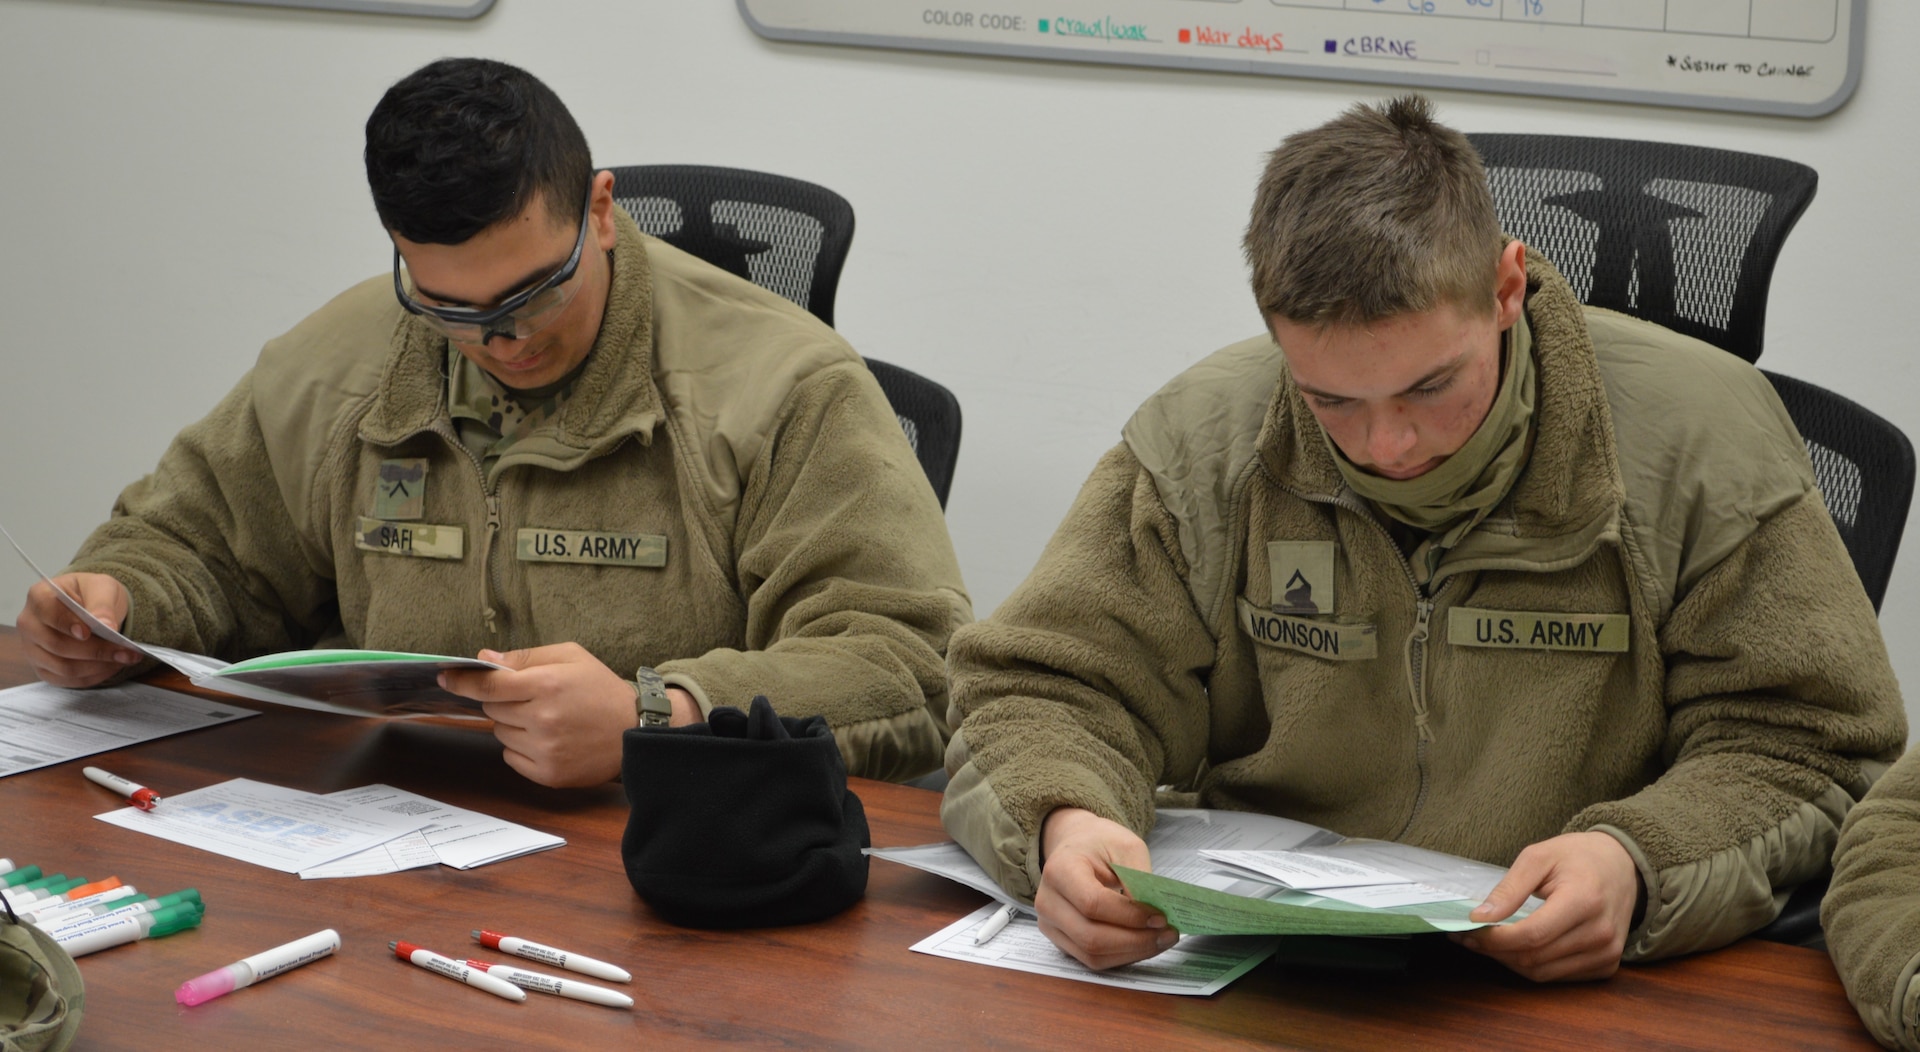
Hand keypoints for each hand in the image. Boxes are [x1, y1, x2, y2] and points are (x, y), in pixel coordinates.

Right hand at [16, 573, 137, 686]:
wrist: (90, 605)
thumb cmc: (91, 593)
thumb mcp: (102, 587)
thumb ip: (103, 605)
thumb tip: (107, 626)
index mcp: (40, 596)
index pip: (48, 613)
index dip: (67, 624)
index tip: (88, 632)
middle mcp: (30, 624)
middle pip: (57, 645)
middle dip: (96, 650)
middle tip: (126, 650)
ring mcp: (32, 649)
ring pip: (63, 667)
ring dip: (98, 666)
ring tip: (124, 658)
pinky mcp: (43, 668)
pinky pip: (67, 680)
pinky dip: (93, 676)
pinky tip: (112, 666)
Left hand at [438, 643, 696, 787]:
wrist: (635, 729)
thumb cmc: (601, 688)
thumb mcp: (570, 657)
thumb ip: (526, 656)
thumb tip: (485, 659)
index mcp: (547, 684)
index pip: (489, 684)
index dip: (463, 680)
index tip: (445, 676)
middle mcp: (543, 719)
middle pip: (492, 708)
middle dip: (504, 700)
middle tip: (533, 697)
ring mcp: (544, 749)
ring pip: (500, 733)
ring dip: (514, 724)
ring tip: (547, 719)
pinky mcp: (547, 773)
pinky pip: (511, 757)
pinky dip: (521, 747)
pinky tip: (549, 738)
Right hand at [1033, 807, 1176, 969]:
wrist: (1076, 846)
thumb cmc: (1100, 843)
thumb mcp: (1126, 847)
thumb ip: (1139, 879)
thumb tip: (1154, 917)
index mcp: (1060, 870)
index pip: (1092, 903)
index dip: (1129, 915)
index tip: (1160, 916)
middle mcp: (1048, 901)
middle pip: (1091, 937)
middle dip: (1136, 941)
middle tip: (1167, 934)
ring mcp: (1050, 925)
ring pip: (1092, 955)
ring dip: (1132, 953)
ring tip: (1161, 940)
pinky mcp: (1060, 940)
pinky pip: (1092, 959)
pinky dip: (1122, 956)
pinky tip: (1142, 944)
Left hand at [1452, 830, 1642, 981]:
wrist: (1621, 866)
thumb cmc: (1577, 857)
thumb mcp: (1539, 857)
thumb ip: (1509, 888)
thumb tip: (1480, 917)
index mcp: (1585, 901)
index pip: (1532, 935)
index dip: (1495, 938)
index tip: (1468, 929)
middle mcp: (1601, 933)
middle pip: (1534, 957)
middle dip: (1495, 950)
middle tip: (1470, 936)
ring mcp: (1607, 954)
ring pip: (1543, 973)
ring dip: (1509, 961)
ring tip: (1489, 942)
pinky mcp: (1607, 966)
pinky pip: (1558, 976)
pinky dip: (1531, 966)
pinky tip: (1517, 948)